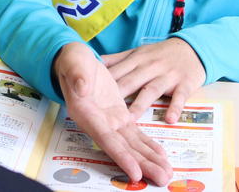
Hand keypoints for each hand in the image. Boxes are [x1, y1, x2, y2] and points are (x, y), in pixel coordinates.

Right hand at [54, 42, 171, 184]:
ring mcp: (109, 122)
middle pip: (122, 148)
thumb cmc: (72, 60)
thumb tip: (82, 87)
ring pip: (131, 145)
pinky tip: (160, 156)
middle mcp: (98, 123)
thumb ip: (76, 75)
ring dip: (149, 160)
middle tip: (163, 178)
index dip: (121, 156)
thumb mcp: (73, 62)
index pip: (105, 138)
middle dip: (143, 164)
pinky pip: (135, 134)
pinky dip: (148, 145)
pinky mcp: (119, 116)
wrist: (75, 59)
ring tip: (166, 173)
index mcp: (86, 112)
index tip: (136, 172)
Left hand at [102, 38, 205, 123]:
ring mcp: (168, 76)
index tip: (90, 94)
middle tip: (103, 112)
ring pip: (152, 90)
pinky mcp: (185, 84)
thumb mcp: (138, 52)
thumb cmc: (160, 54)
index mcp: (137, 59)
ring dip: (141, 104)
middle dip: (118, 94)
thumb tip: (94, 63)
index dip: (103, 83)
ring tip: (130, 119)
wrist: (193, 48)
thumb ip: (117, 60)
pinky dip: (176, 108)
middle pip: (132, 81)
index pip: (118, 71)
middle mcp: (150, 67)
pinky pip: (180, 97)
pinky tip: (170, 120)